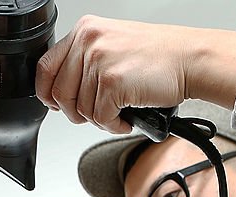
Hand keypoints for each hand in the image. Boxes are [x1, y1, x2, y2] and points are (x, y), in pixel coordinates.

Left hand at [36, 18, 235, 132]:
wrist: (190, 59)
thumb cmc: (159, 56)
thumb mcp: (113, 45)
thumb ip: (85, 62)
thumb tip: (63, 92)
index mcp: (85, 30)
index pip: (45, 67)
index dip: (47, 93)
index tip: (56, 104)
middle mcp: (89, 42)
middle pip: (60, 93)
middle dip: (76, 112)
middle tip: (97, 114)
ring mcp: (99, 61)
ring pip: (81, 109)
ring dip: (100, 120)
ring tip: (120, 112)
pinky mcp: (112, 82)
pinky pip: (100, 118)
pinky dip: (113, 125)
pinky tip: (127, 117)